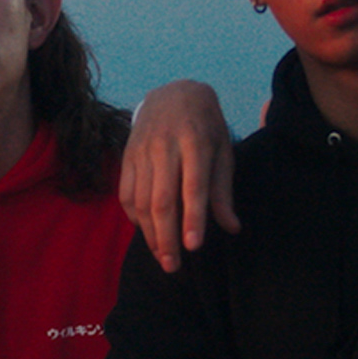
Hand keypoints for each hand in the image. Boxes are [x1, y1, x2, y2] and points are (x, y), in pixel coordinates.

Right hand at [120, 80, 239, 272]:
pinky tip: (146, 231)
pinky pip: (125, 193)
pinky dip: (133, 217)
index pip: (193, 187)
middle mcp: (165, 147)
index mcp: (196, 143)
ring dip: (149, 234)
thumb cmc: (205, 125)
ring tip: (161, 256)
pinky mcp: (127, 156)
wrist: (173, 92)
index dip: (192, 218)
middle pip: (161, 200)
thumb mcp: (222, 150)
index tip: (193, 247)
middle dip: (166, 237)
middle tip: (173, 266)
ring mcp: (141, 151)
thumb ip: (223, 191)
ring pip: (140, 201)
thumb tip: (232, 227)